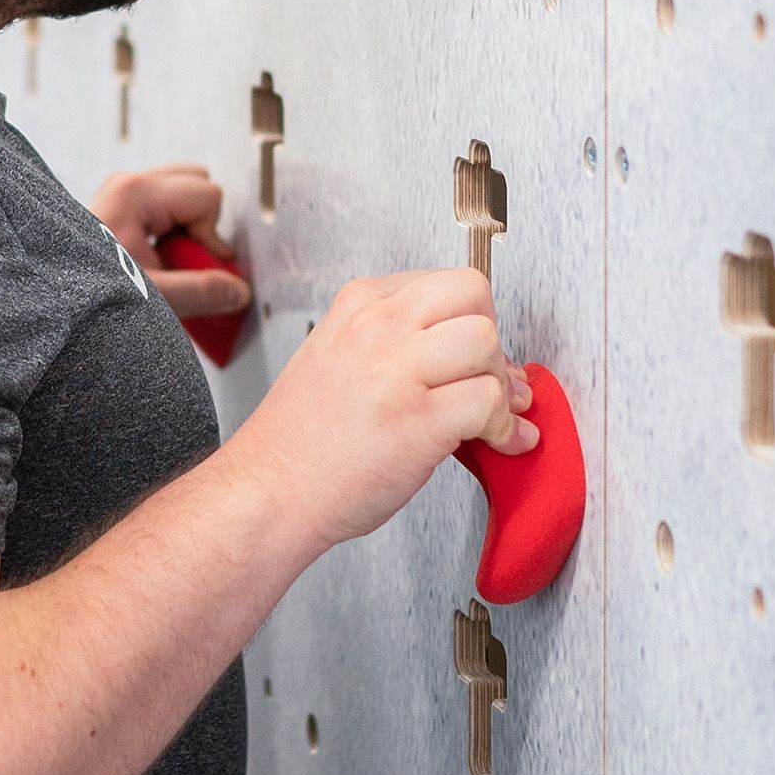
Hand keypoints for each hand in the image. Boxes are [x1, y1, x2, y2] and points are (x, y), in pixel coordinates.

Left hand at [90, 163, 251, 319]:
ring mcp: (122, 192)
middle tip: (181, 261)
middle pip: (197, 182)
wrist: (48, 299)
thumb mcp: (153, 298)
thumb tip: (238, 291)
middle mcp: (128, 185)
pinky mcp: (119, 205)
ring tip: (167, 260)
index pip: (206, 197)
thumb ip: (201, 292)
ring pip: (183, 191)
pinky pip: (164, 205)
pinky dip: (170, 229)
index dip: (211, 237)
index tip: (198, 269)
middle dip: (201, 225)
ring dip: (187, 227)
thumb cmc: (85, 291)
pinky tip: (154, 257)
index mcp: (136, 195)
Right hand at [223, 268, 533, 553]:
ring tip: (493, 416)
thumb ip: (395, 342)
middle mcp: (377, 328)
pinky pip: (489, 401)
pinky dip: (506, 427)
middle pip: (473, 294)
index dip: (470, 320)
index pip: (444, 281)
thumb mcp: (334, 356)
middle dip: (491, 338)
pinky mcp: (418, 419)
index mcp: (358, 305)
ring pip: (486, 341)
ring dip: (501, 384)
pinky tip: (500, 442)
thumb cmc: (300, 441)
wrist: (267, 493)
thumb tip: (468, 352)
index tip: (471, 354)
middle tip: (485, 378)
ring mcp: (397, 371)